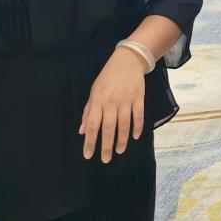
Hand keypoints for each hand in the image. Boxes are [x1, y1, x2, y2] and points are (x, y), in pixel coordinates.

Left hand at [80, 47, 146, 162]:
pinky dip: (138, 127)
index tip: (88, 155)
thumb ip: (88, 112)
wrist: (128, 61)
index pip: (92, 125)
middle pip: (108, 128)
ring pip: (124, 124)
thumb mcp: (94, 92)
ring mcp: (126, 100)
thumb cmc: (108, 78)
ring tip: (119, 151)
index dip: (90, 141)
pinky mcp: (139, 98)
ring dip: (122, 140)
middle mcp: (111, 103)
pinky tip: (135, 136)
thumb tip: (81, 131)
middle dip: (106, 145)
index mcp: (98, 102)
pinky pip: (139, 115)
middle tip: (105, 159)